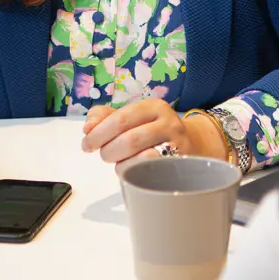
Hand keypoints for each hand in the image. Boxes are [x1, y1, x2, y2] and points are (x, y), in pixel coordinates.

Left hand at [81, 98, 227, 171]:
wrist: (192, 144)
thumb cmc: (152, 132)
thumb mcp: (131, 118)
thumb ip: (104, 118)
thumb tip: (88, 126)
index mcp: (153, 107)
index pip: (120, 118)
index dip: (98, 133)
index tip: (87, 144)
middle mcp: (168, 122)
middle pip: (129, 139)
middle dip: (108, 150)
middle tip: (103, 155)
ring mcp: (177, 145)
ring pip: (141, 157)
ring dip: (121, 163)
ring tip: (118, 162)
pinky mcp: (179, 165)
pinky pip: (151, 172)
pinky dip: (134, 173)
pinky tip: (131, 170)